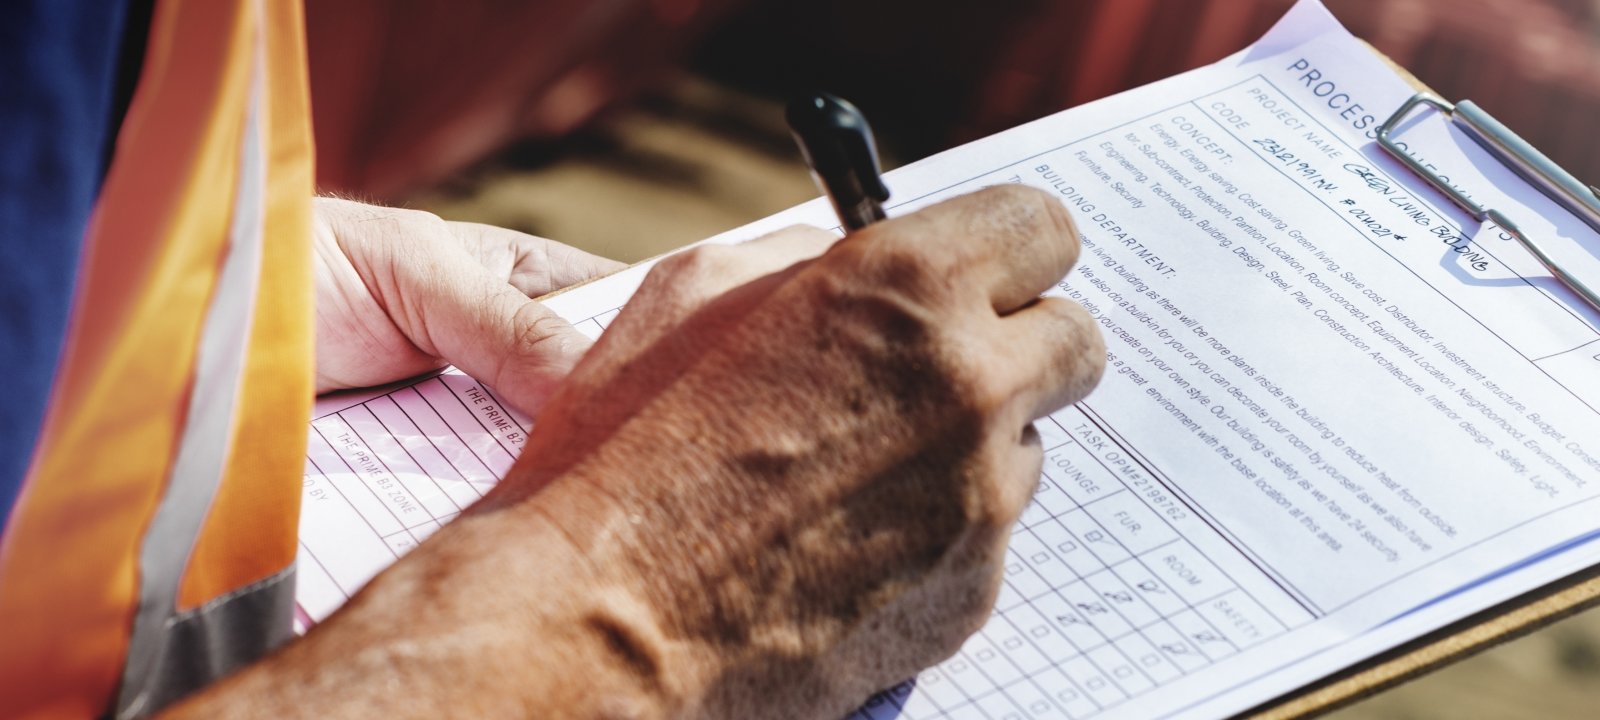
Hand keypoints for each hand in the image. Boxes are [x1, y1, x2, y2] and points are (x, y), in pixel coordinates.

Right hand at [167, 186, 1102, 718]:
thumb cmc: (621, 449)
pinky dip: (935, 531)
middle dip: (1016, 348)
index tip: (987, 274)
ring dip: (969, 447)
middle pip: (1074, 342)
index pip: (1046, 230)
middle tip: (942, 369)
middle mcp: (968, 386)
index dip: (1009, 252)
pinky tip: (843, 543)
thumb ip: (806, 256)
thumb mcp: (692, 292)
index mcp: (908, 287)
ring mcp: (981, 499)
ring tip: (854, 474)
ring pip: (1026, 447)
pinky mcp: (973, 593)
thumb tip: (858, 257)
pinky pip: (985, 537)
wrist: (595, 621)